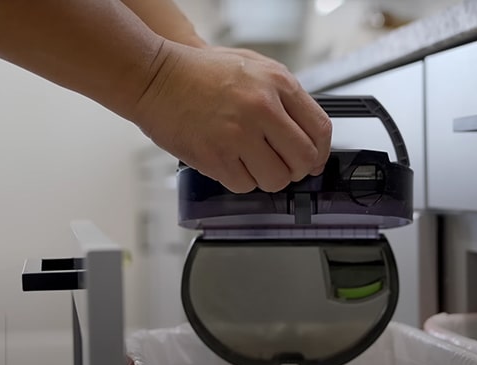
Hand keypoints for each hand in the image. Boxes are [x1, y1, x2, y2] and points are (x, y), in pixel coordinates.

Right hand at [130, 41, 331, 192]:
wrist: (156, 77)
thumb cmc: (201, 72)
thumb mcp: (255, 67)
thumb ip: (285, 97)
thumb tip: (309, 136)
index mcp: (277, 84)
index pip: (320, 130)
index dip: (320, 153)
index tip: (314, 160)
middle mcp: (261, 108)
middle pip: (303, 160)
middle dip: (297, 169)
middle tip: (283, 165)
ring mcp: (238, 134)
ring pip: (276, 179)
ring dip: (267, 178)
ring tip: (252, 162)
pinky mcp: (215, 157)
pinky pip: (244, 185)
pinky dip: (240, 180)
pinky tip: (229, 161)